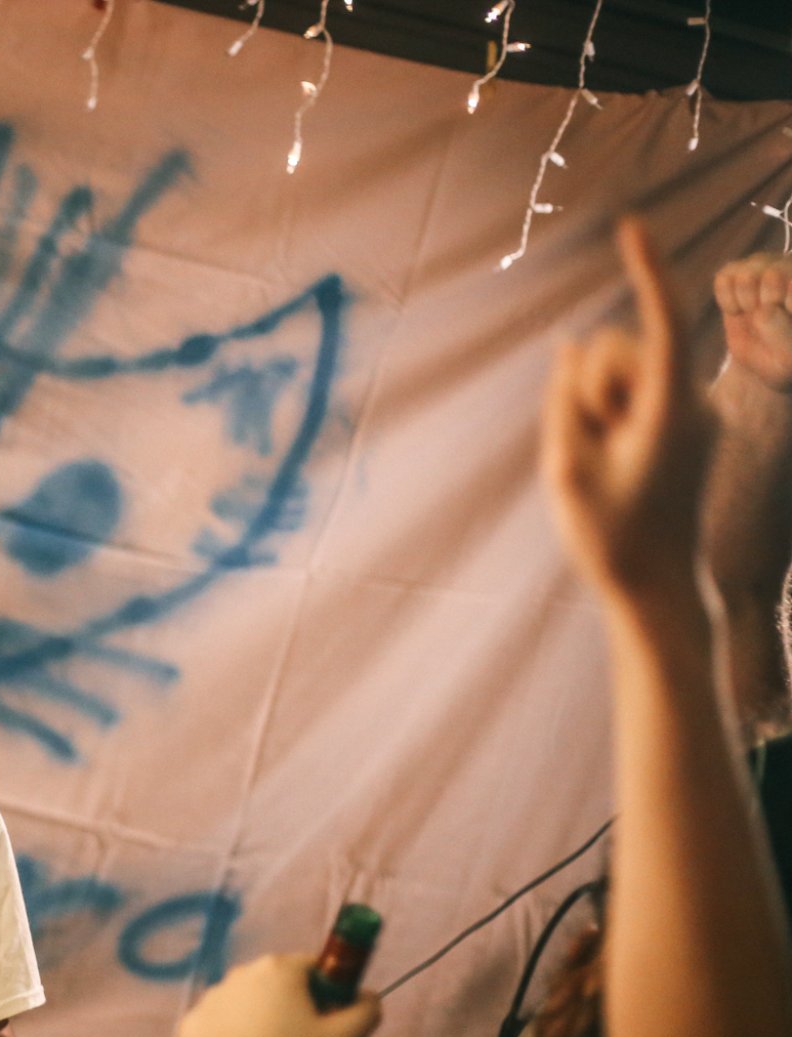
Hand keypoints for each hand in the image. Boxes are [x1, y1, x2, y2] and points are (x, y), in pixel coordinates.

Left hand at [176, 955, 379, 1036]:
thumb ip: (365, 1012)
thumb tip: (370, 996)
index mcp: (278, 969)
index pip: (312, 966)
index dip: (326, 990)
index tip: (329, 1019)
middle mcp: (240, 972)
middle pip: (277, 982)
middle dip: (292, 1003)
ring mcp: (211, 997)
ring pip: (246, 1001)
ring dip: (260, 1018)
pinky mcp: (191, 1021)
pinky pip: (220, 1022)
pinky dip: (232, 1035)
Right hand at [542, 217, 716, 598]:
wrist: (657, 589)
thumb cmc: (611, 537)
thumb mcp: (566, 468)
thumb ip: (564, 399)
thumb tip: (571, 348)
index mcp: (671, 412)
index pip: (661, 322)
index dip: (647, 270)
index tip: (632, 226)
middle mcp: (692, 404)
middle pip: (622, 349)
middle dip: (591, 382)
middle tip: (589, 447)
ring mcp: (692, 415)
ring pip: (626, 370)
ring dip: (599, 404)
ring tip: (602, 461)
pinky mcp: (685, 427)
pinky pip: (635, 392)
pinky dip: (611, 414)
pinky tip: (611, 459)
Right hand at [716, 251, 791, 392]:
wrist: (762, 358)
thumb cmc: (784, 354)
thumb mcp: (790, 353)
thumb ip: (783, 331)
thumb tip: (765, 309)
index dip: (788, 306)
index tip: (791, 319)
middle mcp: (791, 267)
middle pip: (772, 275)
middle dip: (765, 305)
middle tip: (770, 318)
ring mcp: (765, 264)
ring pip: (746, 276)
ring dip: (746, 303)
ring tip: (753, 313)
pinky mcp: (736, 270)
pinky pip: (724, 278)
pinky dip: (727, 300)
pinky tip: (738, 309)